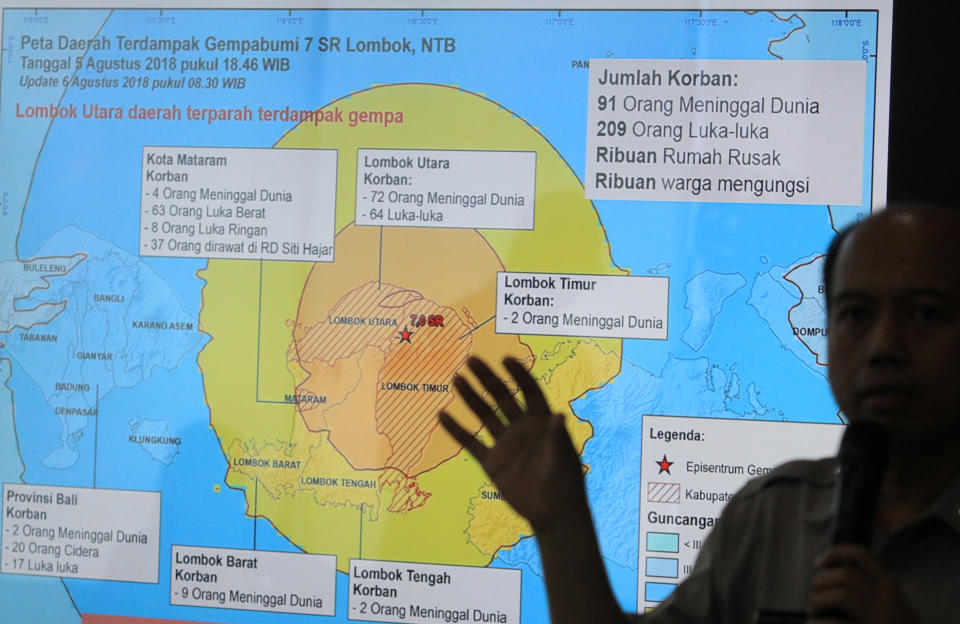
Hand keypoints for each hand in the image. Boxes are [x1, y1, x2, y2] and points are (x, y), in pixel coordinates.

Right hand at [438, 356, 588, 533]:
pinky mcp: (492, 462)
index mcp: (541, 422)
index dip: (518, 375)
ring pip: (484, 415)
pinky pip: (471, 443)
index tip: (505, 359)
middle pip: (502, 397)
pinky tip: (442, 415)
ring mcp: (505, 444)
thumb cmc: (565, 484)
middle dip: (488, 378)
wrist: (553, 514)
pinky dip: (456, 430)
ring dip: (471, 397)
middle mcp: (521, 428)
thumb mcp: (561, 460)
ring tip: (457, 378)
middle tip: (471, 360)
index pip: (528, 391)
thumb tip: (559, 415)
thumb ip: (556, 438)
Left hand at [808, 545, 920, 623]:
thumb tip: (823, 566)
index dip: (836, 553)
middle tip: (814, 597)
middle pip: (843, 576)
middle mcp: (886, 599)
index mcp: (888, 585)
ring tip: (815, 612)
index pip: (861, 555)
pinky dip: (819, 623)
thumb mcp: (887, 602)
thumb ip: (865, 585)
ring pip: (839, 596)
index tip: (819, 563)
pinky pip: (835, 623)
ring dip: (818, 601)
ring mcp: (879, 618)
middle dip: (819, 583)